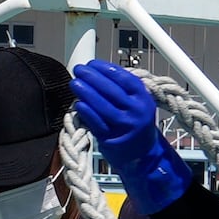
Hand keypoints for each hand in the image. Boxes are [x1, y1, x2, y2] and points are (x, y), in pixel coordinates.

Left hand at [72, 59, 193, 217]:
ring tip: (75, 83)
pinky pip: (97, 123)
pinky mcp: (112, 139)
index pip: (124, 79)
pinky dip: (87, 112)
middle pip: (112, 91)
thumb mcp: (136, 104)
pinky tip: (78, 104)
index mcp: (143, 99)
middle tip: (80, 69)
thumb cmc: (136, 124)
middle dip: (93, 78)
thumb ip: (121, 90)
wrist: (143, 155)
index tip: (92, 64)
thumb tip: (96, 73)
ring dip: (87, 93)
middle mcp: (136, 112)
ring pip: (103, 106)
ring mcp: (125, 126)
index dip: (106, 69)